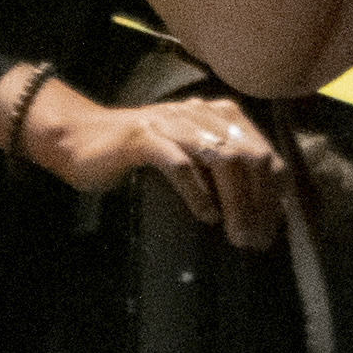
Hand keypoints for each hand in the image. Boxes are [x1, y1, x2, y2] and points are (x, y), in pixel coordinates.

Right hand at [18, 85, 285, 247]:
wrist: (79, 137)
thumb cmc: (139, 153)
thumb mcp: (188, 155)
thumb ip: (219, 170)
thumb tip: (257, 212)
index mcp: (218, 115)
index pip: (263, 151)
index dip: (273, 192)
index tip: (271, 229)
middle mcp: (200, 113)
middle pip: (248, 155)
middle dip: (259, 201)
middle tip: (256, 240)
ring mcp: (172, 123)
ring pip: (222, 158)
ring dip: (236, 201)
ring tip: (237, 235)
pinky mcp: (143, 138)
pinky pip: (180, 164)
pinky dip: (198, 192)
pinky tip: (206, 216)